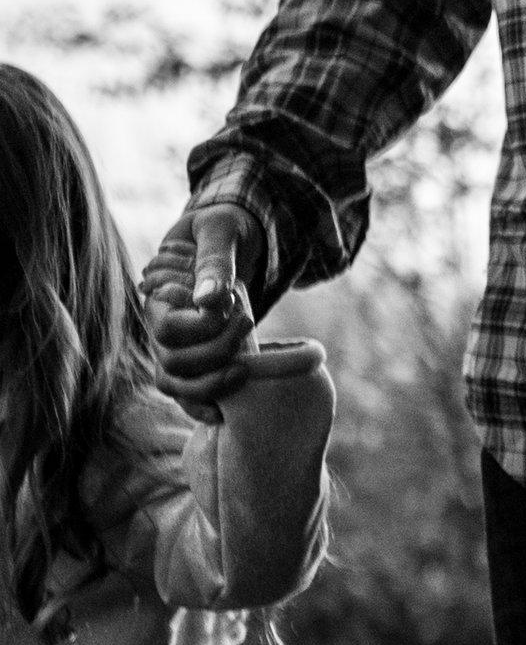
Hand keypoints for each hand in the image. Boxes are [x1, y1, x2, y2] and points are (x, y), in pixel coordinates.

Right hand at [147, 205, 265, 422]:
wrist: (233, 239)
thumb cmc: (224, 230)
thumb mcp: (221, 233)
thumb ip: (216, 262)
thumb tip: (210, 300)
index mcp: (158, 296)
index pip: (167, 329)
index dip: (203, 325)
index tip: (233, 303)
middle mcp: (160, 326)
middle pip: (173, 360)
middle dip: (217, 350)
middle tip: (248, 321)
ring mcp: (175, 346)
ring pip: (175, 383)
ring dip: (213, 383)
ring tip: (246, 367)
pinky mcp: (195, 361)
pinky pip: (186, 396)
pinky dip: (202, 407)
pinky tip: (223, 413)